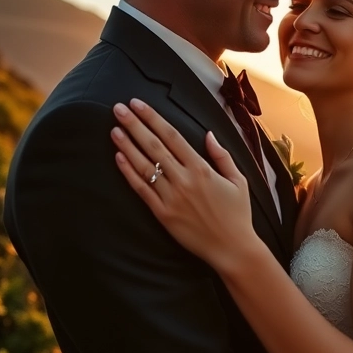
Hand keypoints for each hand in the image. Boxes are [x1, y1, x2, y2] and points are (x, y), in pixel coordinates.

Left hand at [111, 99, 254, 270]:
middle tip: (118, 108)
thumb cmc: (238, 214)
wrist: (232, 248)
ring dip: (127, 145)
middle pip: (154, 146)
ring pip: (144, 165)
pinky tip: (119, 158)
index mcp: (202, 169)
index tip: (138, 104)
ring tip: (114, 129)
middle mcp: (184, 179)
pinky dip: (129, 172)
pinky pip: (142, 189)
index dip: (153, 118)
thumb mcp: (238, 180)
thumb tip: (208, 135)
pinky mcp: (163, 214)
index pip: (172, 136)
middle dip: (134, 125)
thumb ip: (222, 156)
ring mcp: (171, 197)